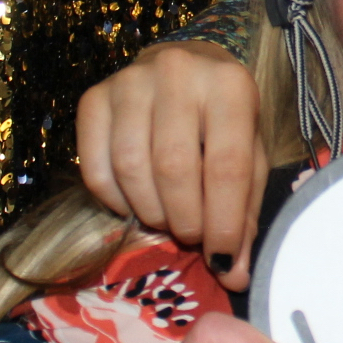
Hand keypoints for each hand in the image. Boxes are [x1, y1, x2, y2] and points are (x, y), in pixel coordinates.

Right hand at [74, 40, 265, 287]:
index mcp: (230, 87)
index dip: (223, 223)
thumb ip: (243, 213)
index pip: (226, 166)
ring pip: (131, 168)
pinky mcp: (93, 97)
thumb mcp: (249, 156)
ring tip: (166, 217)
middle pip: (174, 169)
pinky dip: (115, 200)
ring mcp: (130, 81)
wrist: (186, 68)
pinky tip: (135, 201)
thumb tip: (232, 274)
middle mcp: (178, 73)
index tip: (221, 258)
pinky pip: (95, 167)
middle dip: (184, 219)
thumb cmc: (223, 119)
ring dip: (150, 211)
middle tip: (191, 234)